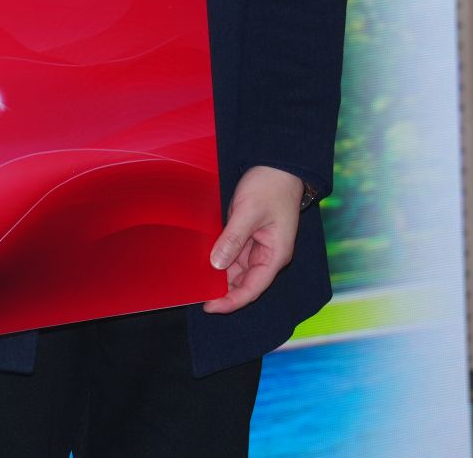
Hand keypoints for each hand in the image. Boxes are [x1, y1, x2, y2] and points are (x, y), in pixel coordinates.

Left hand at [201, 165, 306, 314]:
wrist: (277, 164)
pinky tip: (203, 260)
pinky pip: (233, 253)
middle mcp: (268, 255)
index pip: (253, 288)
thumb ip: (233, 239)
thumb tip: (217, 264)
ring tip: (196, 279)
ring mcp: (258, 246)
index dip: (231, 301)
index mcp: (276, 255)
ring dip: (219, 274)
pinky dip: (219, 258)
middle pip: (243, 282)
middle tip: (196, 293)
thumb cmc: (270, 186)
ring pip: (236, 269)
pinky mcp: (249, 236)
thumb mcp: (248, 212)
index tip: (210, 307)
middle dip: (222, 289)